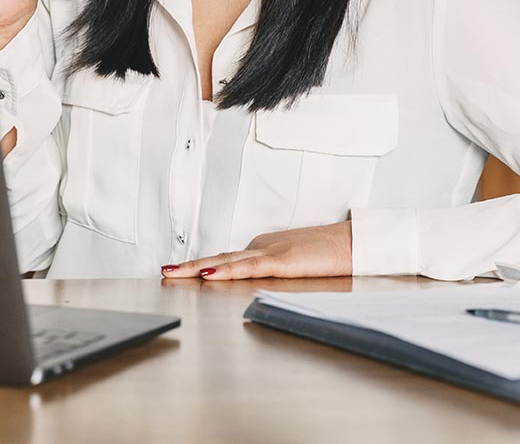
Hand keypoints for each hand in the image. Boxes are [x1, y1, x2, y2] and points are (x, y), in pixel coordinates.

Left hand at [160, 221, 352, 279]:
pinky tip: (211, 273)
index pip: (227, 258)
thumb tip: (256, 277)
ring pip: (228, 261)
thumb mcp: (296, 262)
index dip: (202, 264)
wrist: (354, 242)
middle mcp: (262, 246)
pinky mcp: (283, 261)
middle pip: (220, 257)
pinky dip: (228, 270)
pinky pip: (250, 267)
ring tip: (173, 272)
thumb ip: (275, 267)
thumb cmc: (330, 253)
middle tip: (164, 270)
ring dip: (198, 267)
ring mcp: (271, 252)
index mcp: (264, 248)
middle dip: (190, 265)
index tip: (180, 270)